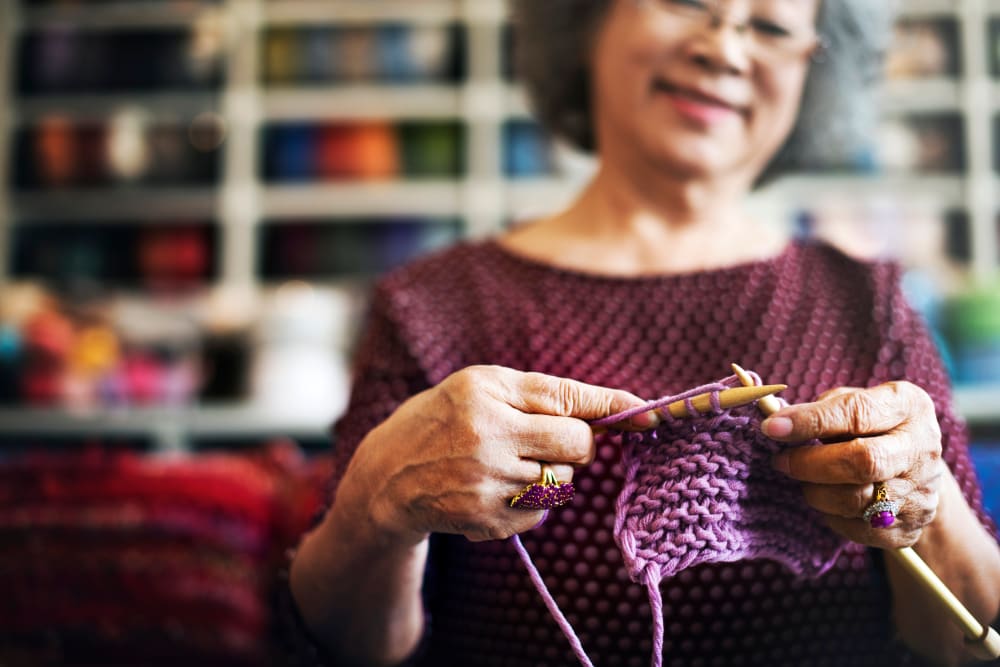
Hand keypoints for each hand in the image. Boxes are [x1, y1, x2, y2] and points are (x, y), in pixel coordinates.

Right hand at [339, 365, 656, 544]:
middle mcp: (486, 435)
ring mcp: (486, 482)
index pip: (566, 398)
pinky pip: (541, 512)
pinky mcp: (486, 520)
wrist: (386, 478)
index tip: (648, 413)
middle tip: (553, 442)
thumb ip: (538, 394)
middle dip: (580, 445)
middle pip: (578, 446)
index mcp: (485, 392)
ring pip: (563, 481)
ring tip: (508, 465)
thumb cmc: (441, 421)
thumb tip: (605, 411)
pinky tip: (495, 490)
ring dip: (550, 473)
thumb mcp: (478, 387)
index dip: (612, 406)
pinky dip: (530, 502)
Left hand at [761, 381, 944, 548]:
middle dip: (810, 463)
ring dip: (816, 491)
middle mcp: (921, 449)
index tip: (771, 427)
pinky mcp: (909, 528)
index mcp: (908, 406)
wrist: (915, 468)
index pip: (856, 413)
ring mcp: (920, 492)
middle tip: (780, 461)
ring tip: (803, 478)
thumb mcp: (855, 400)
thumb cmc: (870, 426)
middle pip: (864, 462)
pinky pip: (858, 530)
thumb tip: (778, 422)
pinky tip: (826, 498)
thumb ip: (823, 409)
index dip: (810, 421)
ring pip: (857, 500)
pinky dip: (831, 515)